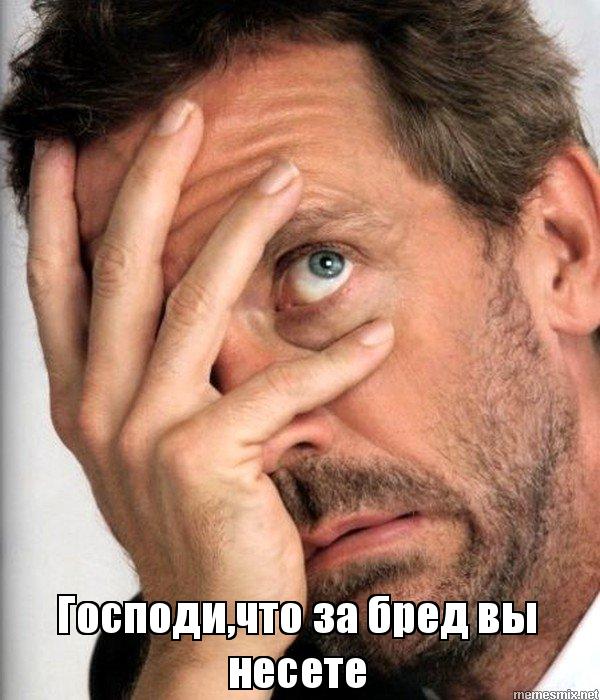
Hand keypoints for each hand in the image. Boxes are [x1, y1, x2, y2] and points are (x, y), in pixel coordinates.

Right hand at [27, 98, 393, 694]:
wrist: (206, 619)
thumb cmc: (186, 522)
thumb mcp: (145, 444)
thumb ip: (145, 376)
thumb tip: (169, 301)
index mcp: (82, 400)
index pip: (56, 289)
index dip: (53, 215)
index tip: (58, 151)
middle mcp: (102, 408)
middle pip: (122, 269)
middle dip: (149, 182)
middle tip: (183, 116)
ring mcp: (147, 433)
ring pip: (194, 303)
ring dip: (241, 229)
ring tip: (283, 178)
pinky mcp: (205, 460)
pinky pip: (280, 389)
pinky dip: (334, 359)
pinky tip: (375, 333)